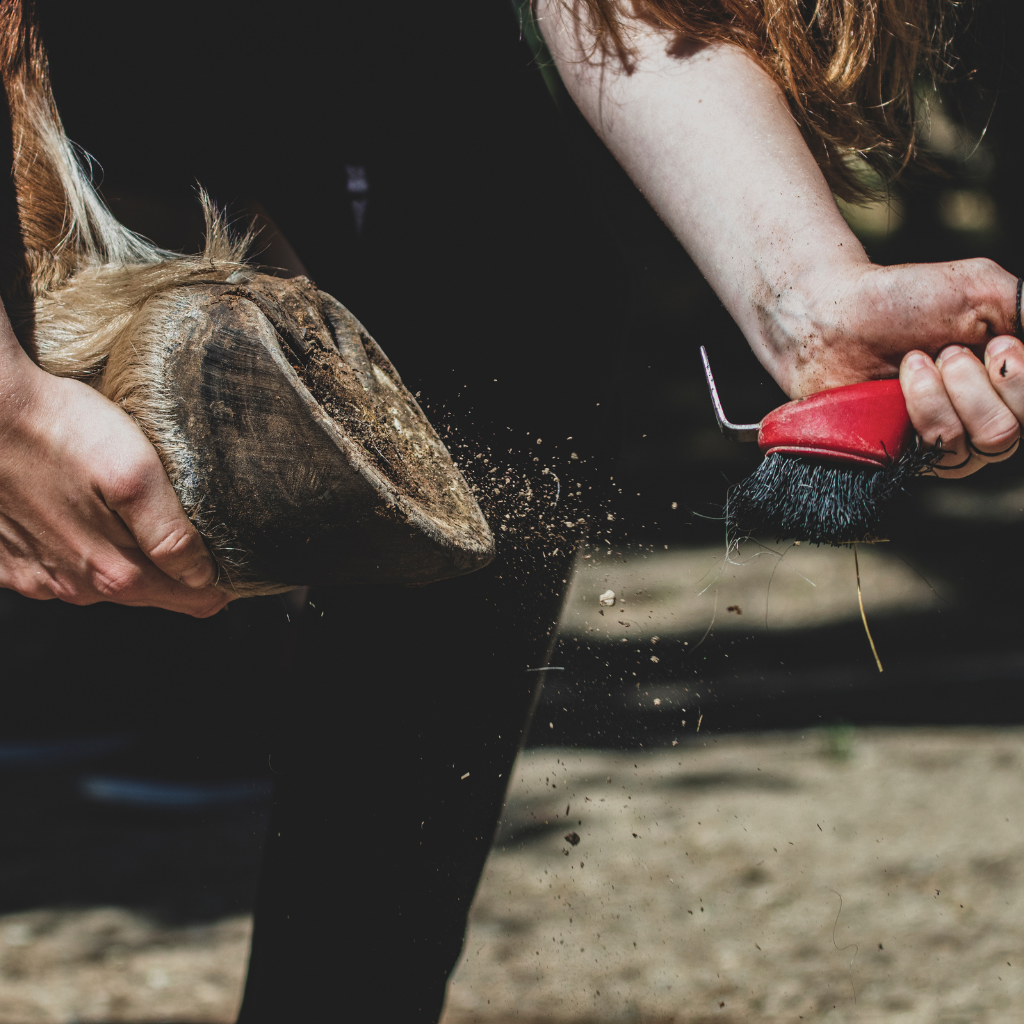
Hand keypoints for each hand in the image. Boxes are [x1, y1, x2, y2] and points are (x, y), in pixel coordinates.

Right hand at [0, 336, 227, 615]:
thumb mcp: (135, 474)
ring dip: (126, 561)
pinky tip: (81, 519)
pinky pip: (56, 568)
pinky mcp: (7, 560)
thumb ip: (171, 534)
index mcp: (114, 573)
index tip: (234, 565)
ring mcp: (36, 577)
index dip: (217, 584)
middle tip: (199, 541)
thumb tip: (202, 576)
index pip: (190, 600)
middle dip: (175, 574)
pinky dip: (77, 551)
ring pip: (101, 581)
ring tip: (140, 525)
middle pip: (147, 592)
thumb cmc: (60, 431)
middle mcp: (73, 587)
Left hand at [782, 259, 1020, 479]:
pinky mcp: (909, 458)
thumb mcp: (985, 291)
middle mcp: (983, 418)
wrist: (834, 317)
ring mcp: (946, 443)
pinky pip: (937, 449)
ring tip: (917, 360)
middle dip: (978, 382)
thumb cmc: (905, 301)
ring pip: (981, 440)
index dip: (1019, 380)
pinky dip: (923, 404)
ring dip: (949, 390)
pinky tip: (903, 378)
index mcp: (1006, 382)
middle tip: (948, 350)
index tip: (999, 344)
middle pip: (1010, 430)